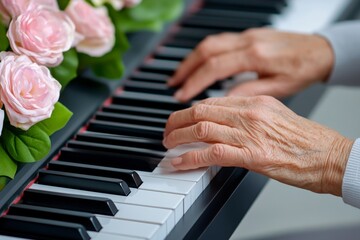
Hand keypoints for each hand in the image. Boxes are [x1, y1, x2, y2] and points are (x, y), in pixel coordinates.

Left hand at [163, 96, 352, 195]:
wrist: (329, 155)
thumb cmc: (306, 140)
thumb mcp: (275, 115)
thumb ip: (248, 115)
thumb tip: (225, 121)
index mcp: (255, 102)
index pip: (213, 101)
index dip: (191, 110)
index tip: (181, 118)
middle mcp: (250, 113)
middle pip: (202, 110)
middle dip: (177, 120)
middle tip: (167, 130)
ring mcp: (249, 133)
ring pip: (202, 128)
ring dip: (179, 137)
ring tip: (168, 144)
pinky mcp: (252, 155)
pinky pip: (212, 153)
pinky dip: (190, 157)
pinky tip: (179, 161)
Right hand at [168, 28, 333, 101]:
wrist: (320, 49)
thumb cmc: (303, 69)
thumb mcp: (280, 88)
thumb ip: (250, 92)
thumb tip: (224, 101)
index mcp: (256, 56)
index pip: (215, 67)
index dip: (195, 83)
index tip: (182, 96)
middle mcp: (248, 41)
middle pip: (206, 50)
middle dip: (185, 68)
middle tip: (172, 84)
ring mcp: (247, 36)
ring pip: (210, 43)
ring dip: (191, 59)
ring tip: (179, 75)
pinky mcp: (248, 35)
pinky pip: (219, 41)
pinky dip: (204, 53)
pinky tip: (199, 63)